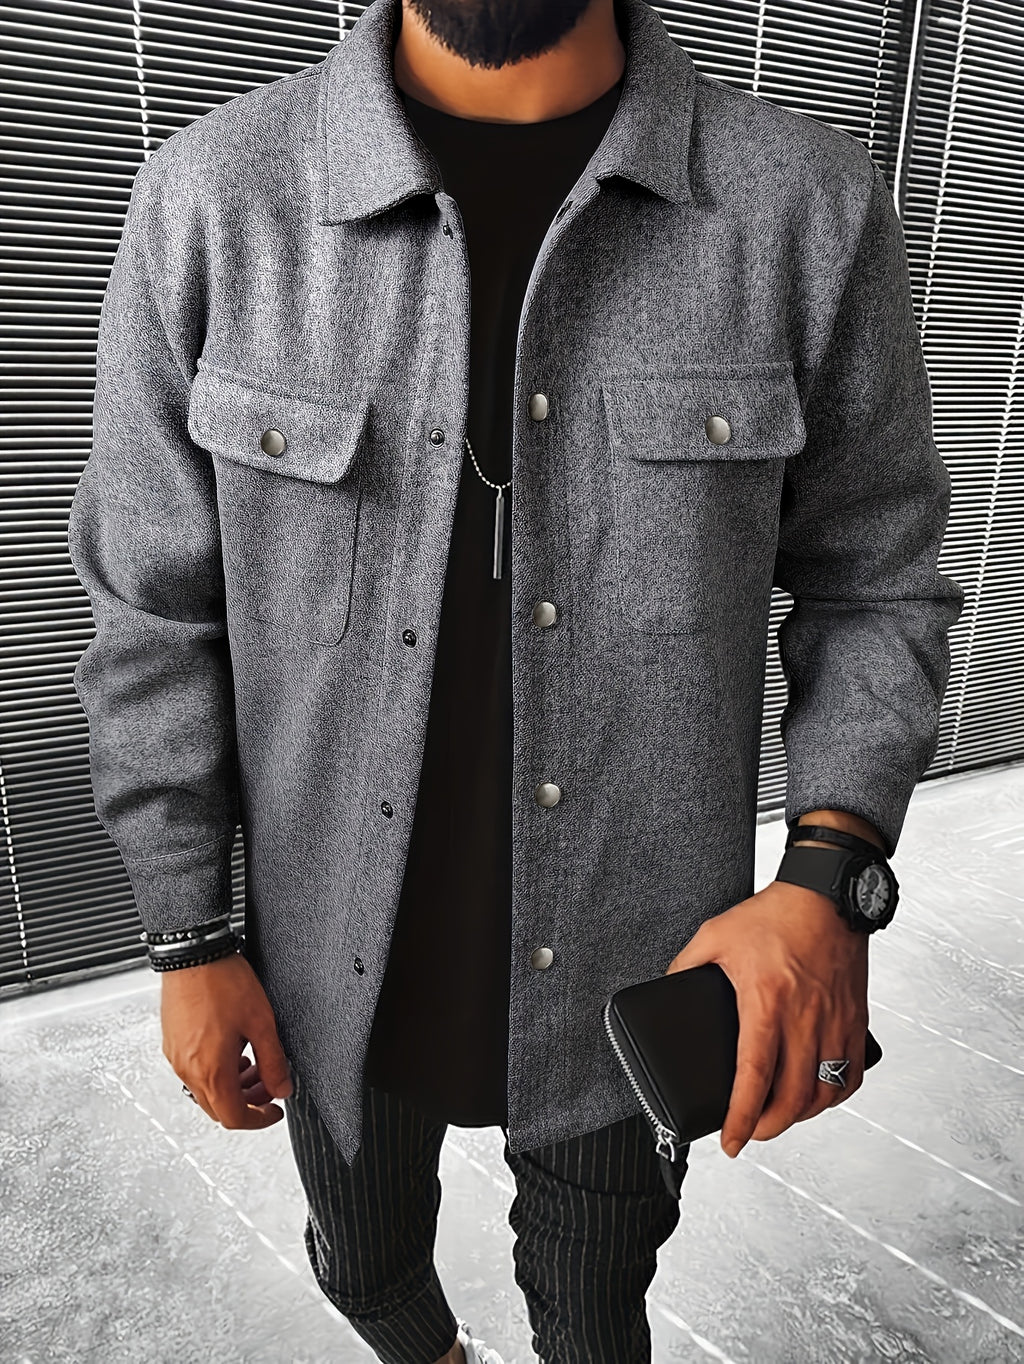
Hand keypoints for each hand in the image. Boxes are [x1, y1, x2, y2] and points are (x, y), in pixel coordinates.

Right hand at [160, 951, 293, 1128]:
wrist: (193, 954)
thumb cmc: (223, 983)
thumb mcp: (261, 1023)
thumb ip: (274, 1061)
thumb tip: (282, 1088)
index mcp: (211, 1071)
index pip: (235, 1118)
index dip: (259, 1120)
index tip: (275, 1110)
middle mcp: (188, 1069)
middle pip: (218, 1107)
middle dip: (248, 1102)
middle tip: (267, 1084)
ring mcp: (175, 1056)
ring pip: (205, 1089)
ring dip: (232, 1085)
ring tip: (253, 1062)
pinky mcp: (171, 1042)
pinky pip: (193, 1070)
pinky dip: (216, 1069)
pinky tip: (232, 1048)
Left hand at [664, 881, 869, 1157]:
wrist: (827, 894)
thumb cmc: (774, 913)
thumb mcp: (714, 934)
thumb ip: (685, 965)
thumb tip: (666, 989)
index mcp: (766, 1002)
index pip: (754, 1077)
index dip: (741, 1118)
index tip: (731, 1142)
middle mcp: (805, 1019)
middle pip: (792, 1098)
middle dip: (768, 1127)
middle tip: (750, 1132)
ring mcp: (835, 1022)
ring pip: (825, 1093)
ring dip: (801, 1117)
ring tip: (779, 1118)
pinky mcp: (855, 1019)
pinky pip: (852, 1074)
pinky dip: (835, 1095)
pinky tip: (818, 1096)